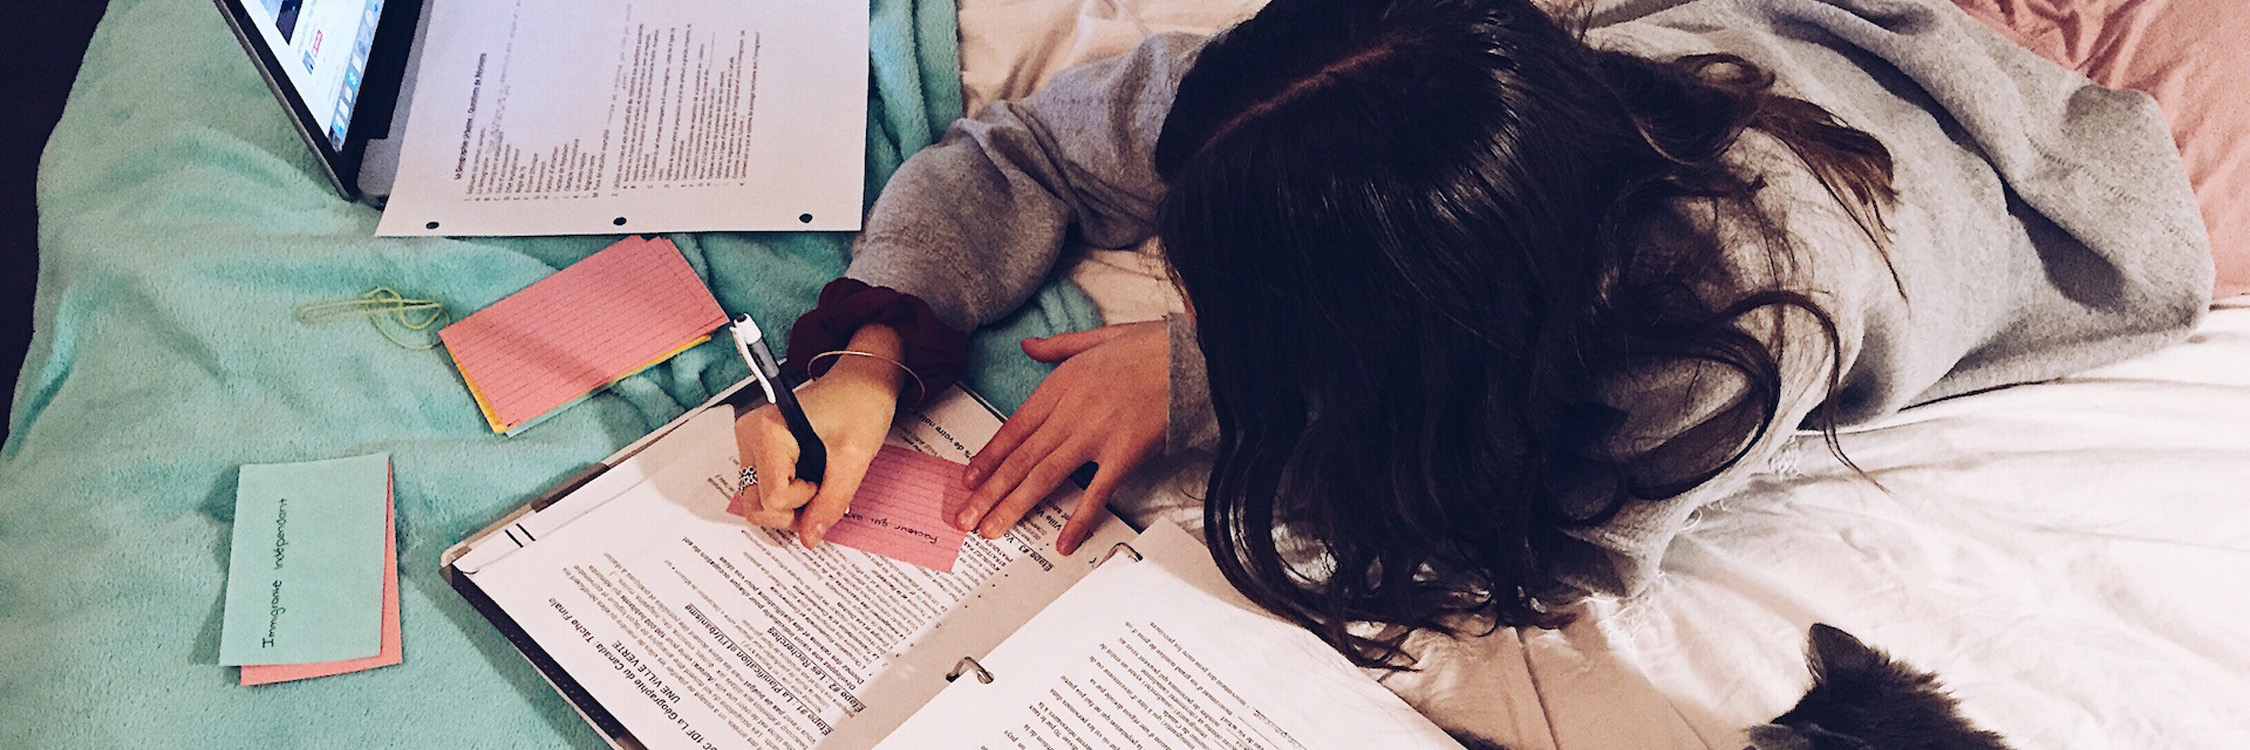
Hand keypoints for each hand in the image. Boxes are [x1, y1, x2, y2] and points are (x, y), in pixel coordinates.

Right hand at [734, 325, 905, 546]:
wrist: (864, 381)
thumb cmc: (860, 405)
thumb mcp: (854, 457)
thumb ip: (831, 502)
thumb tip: (810, 538)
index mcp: (768, 431)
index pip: (773, 498)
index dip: (806, 500)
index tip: (826, 478)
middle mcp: (750, 437)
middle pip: (756, 505)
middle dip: (792, 512)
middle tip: (822, 489)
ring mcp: (751, 444)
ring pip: (757, 502)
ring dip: (790, 506)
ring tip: (817, 482)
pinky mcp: (760, 450)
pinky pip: (764, 489)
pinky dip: (788, 496)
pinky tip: (809, 479)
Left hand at [952, 321, 1167, 554]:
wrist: (1192, 357)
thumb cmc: (1150, 346)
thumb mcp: (1097, 337)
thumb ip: (1057, 345)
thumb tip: (1028, 345)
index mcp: (1061, 385)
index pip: (1014, 428)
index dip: (988, 457)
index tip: (968, 479)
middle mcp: (1071, 413)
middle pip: (1021, 458)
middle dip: (989, 491)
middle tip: (965, 518)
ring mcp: (1096, 436)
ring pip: (1045, 476)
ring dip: (1015, 506)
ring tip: (992, 529)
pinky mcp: (1124, 455)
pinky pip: (1096, 492)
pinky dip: (1078, 518)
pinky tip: (1063, 541)